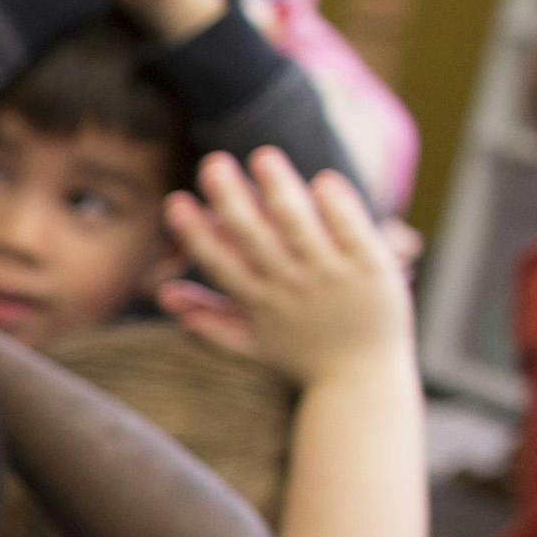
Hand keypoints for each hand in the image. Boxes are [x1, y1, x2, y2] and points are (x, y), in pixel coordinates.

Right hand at [158, 151, 409, 381]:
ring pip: (301, 227)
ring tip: (262, 157)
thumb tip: (164, 296)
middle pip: (255, 237)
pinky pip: (352, 231)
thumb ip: (206, 320)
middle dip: (231, 200)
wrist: (364, 380)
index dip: (196, 233)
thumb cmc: (303, 359)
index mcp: (259, 304)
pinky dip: (337, 207)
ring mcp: (333, 277)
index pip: (220, 262)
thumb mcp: (250, 345)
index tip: (177, 202)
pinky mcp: (372, 269)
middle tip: (213, 163)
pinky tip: (321, 180)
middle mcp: (292, 288)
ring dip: (280, 190)